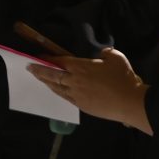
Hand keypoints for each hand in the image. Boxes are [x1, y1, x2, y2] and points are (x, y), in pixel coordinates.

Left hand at [33, 45, 150, 132]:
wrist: (128, 102)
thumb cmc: (123, 78)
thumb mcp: (117, 58)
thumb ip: (106, 53)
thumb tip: (101, 54)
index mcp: (81, 67)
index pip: (60, 61)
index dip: (49, 58)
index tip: (39, 56)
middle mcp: (74, 80)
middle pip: (52, 75)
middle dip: (39, 70)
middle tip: (29, 68)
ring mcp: (76, 94)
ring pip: (56, 87)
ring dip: (45, 82)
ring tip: (39, 78)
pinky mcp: (81, 105)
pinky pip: (64, 97)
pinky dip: (57, 91)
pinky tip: (55, 90)